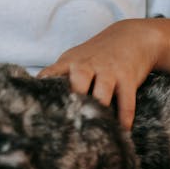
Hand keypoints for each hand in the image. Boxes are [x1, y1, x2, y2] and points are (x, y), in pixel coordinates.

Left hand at [39, 19, 163, 129]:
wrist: (130, 36)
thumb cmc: (95, 56)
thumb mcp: (74, 60)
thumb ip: (59, 78)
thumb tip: (40, 102)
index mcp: (69, 62)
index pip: (52, 75)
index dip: (45, 91)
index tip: (39, 110)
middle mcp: (87, 65)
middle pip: (77, 83)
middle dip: (74, 102)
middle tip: (69, 125)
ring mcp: (108, 70)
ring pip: (102, 93)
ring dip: (99, 112)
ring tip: (95, 132)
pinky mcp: (127, 77)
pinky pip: (126, 100)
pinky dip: (124, 117)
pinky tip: (122, 130)